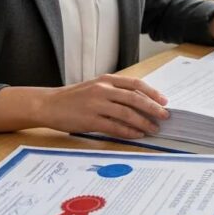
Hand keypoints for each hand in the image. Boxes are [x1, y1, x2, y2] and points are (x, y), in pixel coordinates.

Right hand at [37, 74, 169, 139]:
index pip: (135, 84)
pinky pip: (114, 127)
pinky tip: (137, 135)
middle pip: (134, 99)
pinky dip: (128, 131)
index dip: (152, 93)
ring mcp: (96, 105)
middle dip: (152, 108)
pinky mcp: (90, 120)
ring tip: (153, 129)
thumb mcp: (96, 87)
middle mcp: (103, 90)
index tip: (164, 101)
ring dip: (143, 123)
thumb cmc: (75, 97)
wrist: (49, 104)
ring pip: (127, 114)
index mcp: (106, 79)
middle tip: (164, 116)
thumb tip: (141, 102)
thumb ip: (115, 92)